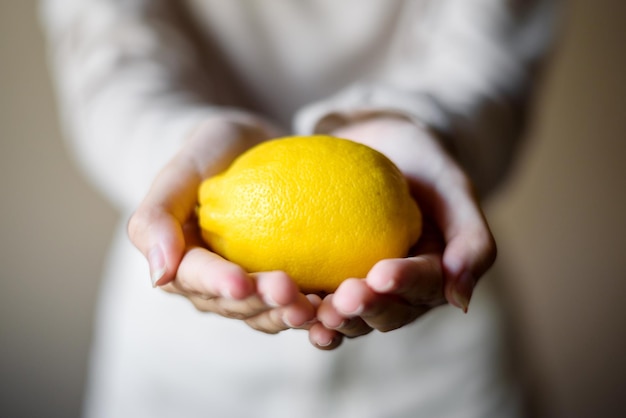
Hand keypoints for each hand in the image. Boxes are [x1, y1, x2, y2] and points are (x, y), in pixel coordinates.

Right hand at [127, 113, 315, 332]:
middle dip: (262, 304)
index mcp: (181, 266)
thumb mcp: (179, 170)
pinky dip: (319, 308)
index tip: (241, 283)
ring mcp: (252, 289)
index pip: (196, 279)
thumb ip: (156, 217)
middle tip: (290, 293)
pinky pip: (300, 302)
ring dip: (292, 314)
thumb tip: (158, 277)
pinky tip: (341, 301)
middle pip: (238, 305)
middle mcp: (215, 287)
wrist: (250, 148)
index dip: (218, 285)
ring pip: (270, 313)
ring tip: (318, 306)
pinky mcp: (286, 285)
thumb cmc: (209, 154)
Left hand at [308, 115, 496, 347]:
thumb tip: (460, 302)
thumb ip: (471, 238)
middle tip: (343, 299)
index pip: (426, 286)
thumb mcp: (453, 185)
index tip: (381, 274)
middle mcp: (401, 291)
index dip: (405, 285)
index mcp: (435, 274)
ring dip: (335, 320)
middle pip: (388, 313)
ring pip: (353, 317)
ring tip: (314, 313)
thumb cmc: (421, 161)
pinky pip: (319, 300)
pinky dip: (305, 309)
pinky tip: (286, 305)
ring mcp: (364, 288)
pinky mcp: (330, 280)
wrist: (379, 142)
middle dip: (366, 309)